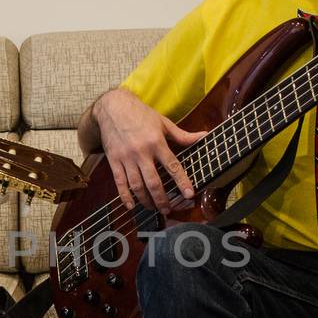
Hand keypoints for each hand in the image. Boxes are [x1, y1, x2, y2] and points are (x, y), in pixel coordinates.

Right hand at [93, 88, 206, 214]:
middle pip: (153, 182)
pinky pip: (119, 182)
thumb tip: (204, 136)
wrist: (112, 107)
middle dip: (162, 199)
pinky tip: (131, 206)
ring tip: (153, 208)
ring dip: (146, 201)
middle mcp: (141, 152)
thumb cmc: (141, 114)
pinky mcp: (113, 160)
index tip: (189, 195)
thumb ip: (183, 135)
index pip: (172, 166)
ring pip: (137, 185)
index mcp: (157, 142)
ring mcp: (126, 157)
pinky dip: (125, 196)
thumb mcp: (163, 122)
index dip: (182, 182)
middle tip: (168, 210)